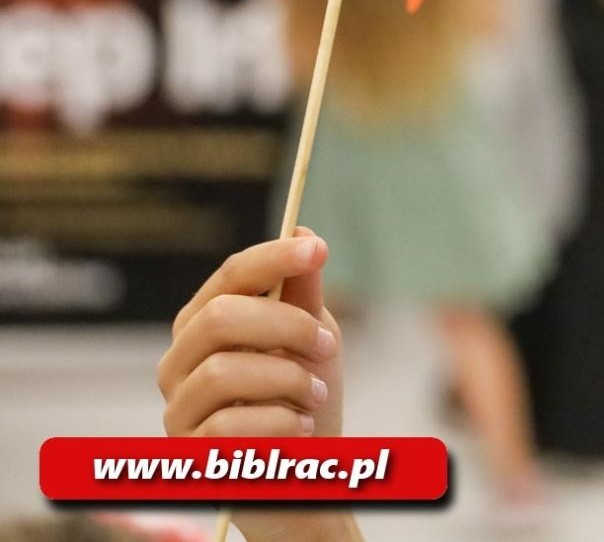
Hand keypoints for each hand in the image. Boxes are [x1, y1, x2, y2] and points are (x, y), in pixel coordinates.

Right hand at [159, 227, 342, 438]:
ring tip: (317, 396)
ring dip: (288, 379)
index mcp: (207, 322)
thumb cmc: (305, 397)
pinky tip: (302, 427)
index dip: (273, 257)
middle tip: (327, 344)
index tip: (319, 250)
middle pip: (220, 317)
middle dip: (287, 325)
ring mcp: (178, 406)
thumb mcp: (313, 340)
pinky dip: (279, 421)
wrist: (307, 469)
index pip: (231, 276)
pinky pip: (228, 424)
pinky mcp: (187, 451)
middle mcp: (181, 359)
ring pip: (223, 371)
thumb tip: (305, 232)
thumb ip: (304, 295)